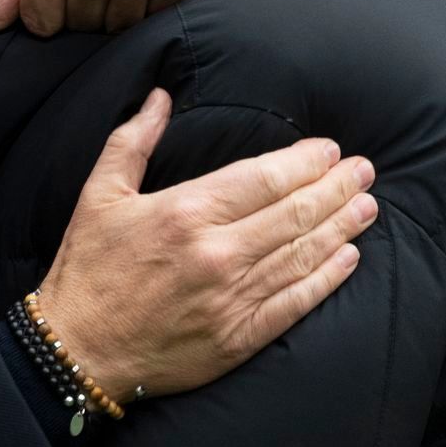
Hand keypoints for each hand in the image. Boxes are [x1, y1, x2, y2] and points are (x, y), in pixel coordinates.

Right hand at [35, 89, 373, 400]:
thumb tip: (159, 96)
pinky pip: (296, 302)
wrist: (77, 350)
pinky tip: (347, 258)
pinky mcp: (240, 337)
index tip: (330, 150)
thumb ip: (132, 141)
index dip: (305, 162)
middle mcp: (216, 253)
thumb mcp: (98, 194)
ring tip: (367, 206)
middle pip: (294, 213)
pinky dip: (327, 278)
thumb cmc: (87, 269)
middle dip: (336, 188)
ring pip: (303, 254)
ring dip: (342, 227)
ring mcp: (232, 298)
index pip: (263, 178)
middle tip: (364, 171)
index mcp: (184, 213)